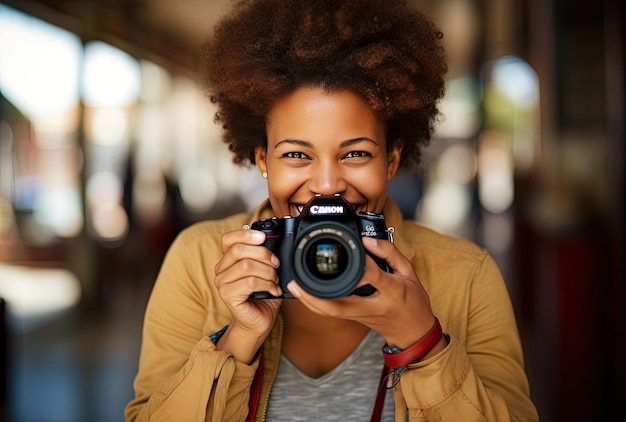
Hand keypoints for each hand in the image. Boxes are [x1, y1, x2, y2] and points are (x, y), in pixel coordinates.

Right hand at [213, 228, 282, 361]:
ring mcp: (222, 283)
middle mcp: (221, 269)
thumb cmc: (263, 295)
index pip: (228, 239)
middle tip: (276, 263)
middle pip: (239, 250)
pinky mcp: (227, 295)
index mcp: (228, 260)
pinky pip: (249, 282)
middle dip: (263, 254)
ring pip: (246, 265)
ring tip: (275, 280)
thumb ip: (265, 256)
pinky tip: (273, 290)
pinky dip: (266, 284)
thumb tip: (274, 242)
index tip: (263, 237)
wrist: (259, 321)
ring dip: (267, 271)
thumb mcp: (266, 271)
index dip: (245, 235)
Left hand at [287, 236, 436, 349]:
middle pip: (341, 304)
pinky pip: (333, 314)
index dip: (361, 260)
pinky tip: (305, 295)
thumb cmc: (413, 301)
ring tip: (294, 287)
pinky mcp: (356, 320)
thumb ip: (390, 253)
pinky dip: (317, 305)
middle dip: (316, 294)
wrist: (414, 332)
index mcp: (392, 292)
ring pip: (332, 312)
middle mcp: (374, 306)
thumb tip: (367, 240)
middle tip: (297, 281)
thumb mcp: (409, 272)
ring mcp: (363, 316)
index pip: (372, 276)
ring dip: (310, 301)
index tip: (354, 243)